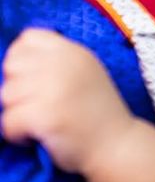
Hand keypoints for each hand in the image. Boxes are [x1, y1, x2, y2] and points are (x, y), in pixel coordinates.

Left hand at [0, 28, 134, 173]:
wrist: (116, 143)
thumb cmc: (98, 110)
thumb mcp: (86, 70)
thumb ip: (59, 60)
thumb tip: (17, 60)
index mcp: (73, 50)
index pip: (28, 37)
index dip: (21, 56)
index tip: (29, 77)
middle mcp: (63, 63)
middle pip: (12, 64)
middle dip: (16, 85)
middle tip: (34, 102)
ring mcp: (54, 87)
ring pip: (7, 94)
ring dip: (16, 111)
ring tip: (38, 120)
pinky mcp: (45, 115)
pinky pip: (8, 121)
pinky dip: (16, 133)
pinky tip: (36, 135)